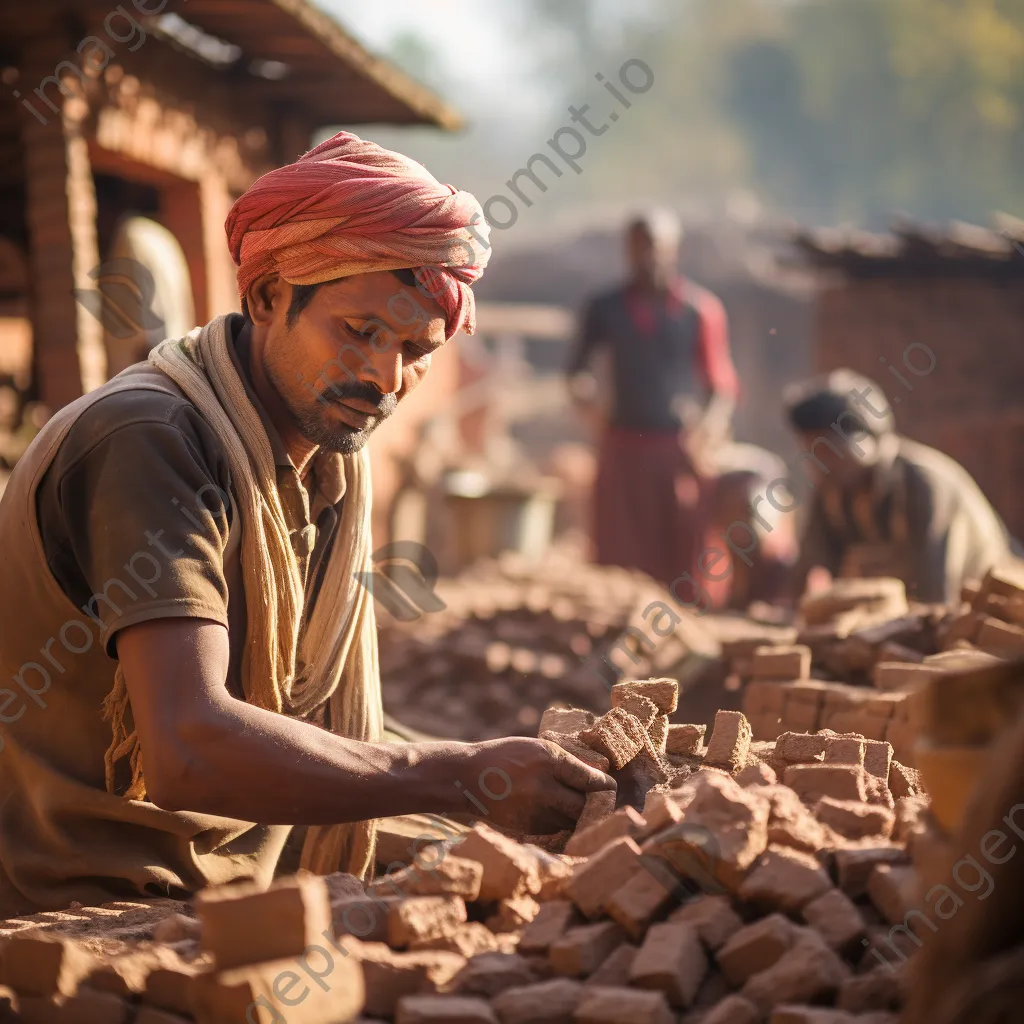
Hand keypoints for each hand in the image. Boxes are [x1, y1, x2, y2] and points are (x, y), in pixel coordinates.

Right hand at [457, 737, 614, 835]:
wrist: (468, 778)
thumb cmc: (505, 756)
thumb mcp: (536, 747)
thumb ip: (565, 762)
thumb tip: (597, 777)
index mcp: (549, 761)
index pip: (591, 780)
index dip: (605, 786)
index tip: (610, 787)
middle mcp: (545, 788)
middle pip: (585, 806)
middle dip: (595, 805)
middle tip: (600, 802)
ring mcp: (536, 811)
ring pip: (572, 820)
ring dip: (578, 815)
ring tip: (578, 807)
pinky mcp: (529, 828)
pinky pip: (556, 827)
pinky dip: (560, 821)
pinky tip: (554, 812)